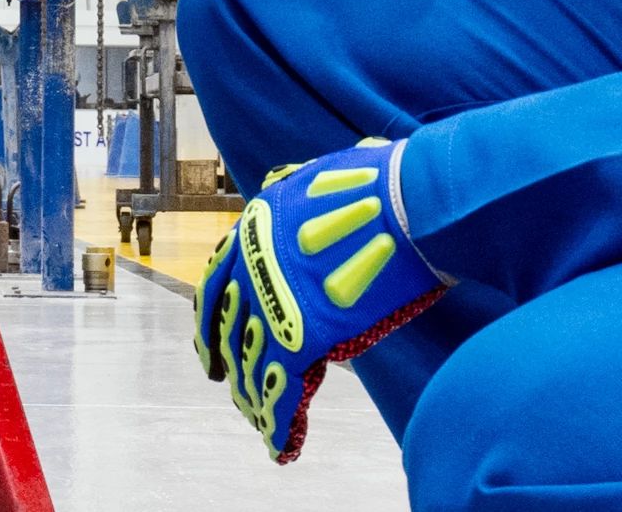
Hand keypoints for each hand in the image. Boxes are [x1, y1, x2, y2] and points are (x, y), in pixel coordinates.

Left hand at [195, 141, 442, 462]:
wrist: (411, 200)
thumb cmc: (386, 183)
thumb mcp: (322, 176)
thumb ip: (299, 198)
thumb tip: (290, 192)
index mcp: (256, 223)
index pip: (217, 282)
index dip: (211, 322)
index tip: (210, 350)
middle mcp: (254, 261)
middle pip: (231, 329)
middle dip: (233, 366)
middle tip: (237, 392)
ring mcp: (275, 299)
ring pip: (253, 364)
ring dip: (256, 400)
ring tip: (261, 423)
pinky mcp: (303, 333)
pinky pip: (283, 389)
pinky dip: (280, 423)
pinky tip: (281, 445)